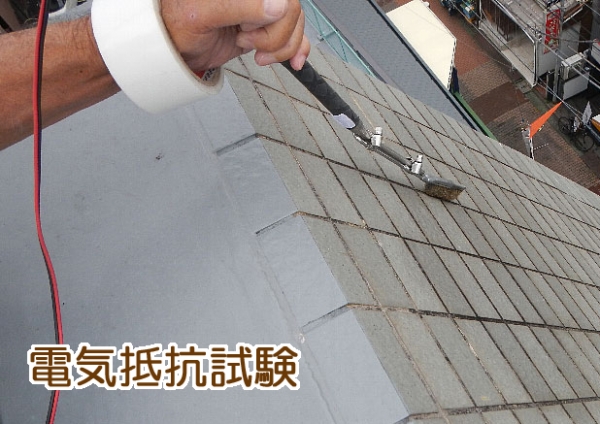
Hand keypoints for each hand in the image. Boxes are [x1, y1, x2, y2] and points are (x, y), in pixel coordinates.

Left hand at [160, 0, 309, 71]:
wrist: (175, 47)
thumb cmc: (178, 24)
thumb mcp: (203, 13)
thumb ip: (239, 6)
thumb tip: (277, 6)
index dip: (272, 18)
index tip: (246, 29)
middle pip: (292, 12)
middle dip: (273, 37)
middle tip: (244, 40)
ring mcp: (262, 10)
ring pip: (296, 26)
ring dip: (280, 48)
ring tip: (253, 51)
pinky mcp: (266, 28)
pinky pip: (296, 35)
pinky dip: (297, 50)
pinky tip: (294, 61)